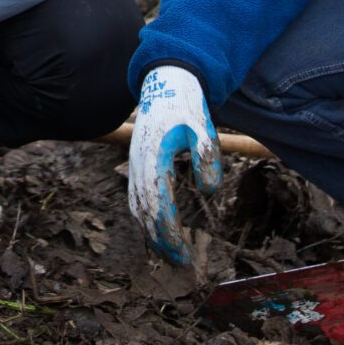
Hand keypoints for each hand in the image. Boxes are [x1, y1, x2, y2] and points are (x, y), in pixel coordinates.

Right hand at [128, 65, 220, 263]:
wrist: (165, 82)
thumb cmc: (187, 106)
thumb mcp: (203, 128)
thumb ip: (207, 158)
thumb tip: (209, 189)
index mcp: (153, 158)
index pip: (159, 206)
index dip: (170, 233)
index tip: (183, 253)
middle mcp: (137, 164)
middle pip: (144, 213)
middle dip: (160, 241)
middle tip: (179, 262)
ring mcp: (134, 164)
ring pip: (136, 207)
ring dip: (150, 233)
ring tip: (168, 253)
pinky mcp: (137, 164)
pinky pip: (136, 197)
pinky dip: (145, 218)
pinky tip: (157, 229)